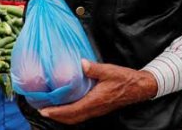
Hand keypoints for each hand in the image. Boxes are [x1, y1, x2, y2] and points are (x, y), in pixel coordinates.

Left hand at [39, 60, 157, 123]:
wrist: (140, 87)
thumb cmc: (125, 79)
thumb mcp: (109, 71)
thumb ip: (95, 68)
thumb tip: (82, 64)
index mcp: (95, 101)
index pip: (73, 110)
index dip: (58, 112)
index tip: (45, 111)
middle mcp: (95, 108)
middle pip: (72, 118)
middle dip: (56, 116)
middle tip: (42, 110)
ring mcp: (97, 110)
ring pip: (76, 118)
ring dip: (63, 116)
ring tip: (50, 109)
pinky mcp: (99, 108)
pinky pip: (81, 114)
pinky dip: (70, 113)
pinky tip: (65, 105)